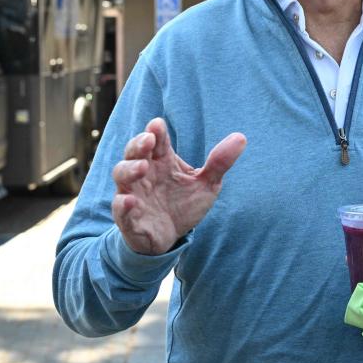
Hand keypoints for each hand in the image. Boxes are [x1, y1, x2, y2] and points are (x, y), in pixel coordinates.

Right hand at [111, 117, 246, 254]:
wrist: (170, 237)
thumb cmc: (184, 204)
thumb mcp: (207, 184)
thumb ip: (219, 162)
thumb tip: (241, 138)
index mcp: (161, 161)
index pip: (156, 140)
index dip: (155, 132)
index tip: (158, 125)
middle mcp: (143, 173)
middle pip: (133, 152)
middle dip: (138, 144)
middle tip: (149, 140)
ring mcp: (133, 193)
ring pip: (121, 175)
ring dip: (129, 169)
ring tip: (142, 167)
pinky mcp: (128, 218)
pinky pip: (120, 209)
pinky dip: (122, 205)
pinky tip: (129, 201)